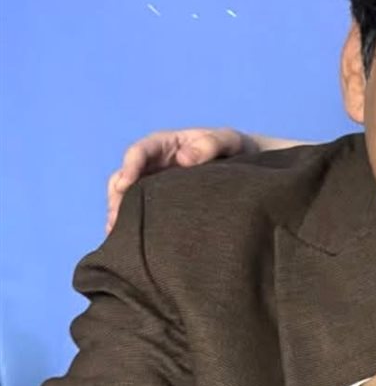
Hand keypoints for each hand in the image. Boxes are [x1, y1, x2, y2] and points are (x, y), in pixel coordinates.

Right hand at [106, 128, 255, 233]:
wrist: (249, 170)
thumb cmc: (238, 149)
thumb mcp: (229, 141)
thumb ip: (211, 144)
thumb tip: (184, 159)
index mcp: (166, 145)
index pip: (140, 152)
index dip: (129, 166)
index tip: (126, 184)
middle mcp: (155, 166)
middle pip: (124, 179)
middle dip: (117, 197)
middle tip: (116, 219)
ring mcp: (156, 186)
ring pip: (127, 199)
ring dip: (119, 215)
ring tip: (118, 235)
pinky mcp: (163, 206)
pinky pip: (142, 215)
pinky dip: (132, 227)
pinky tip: (130, 244)